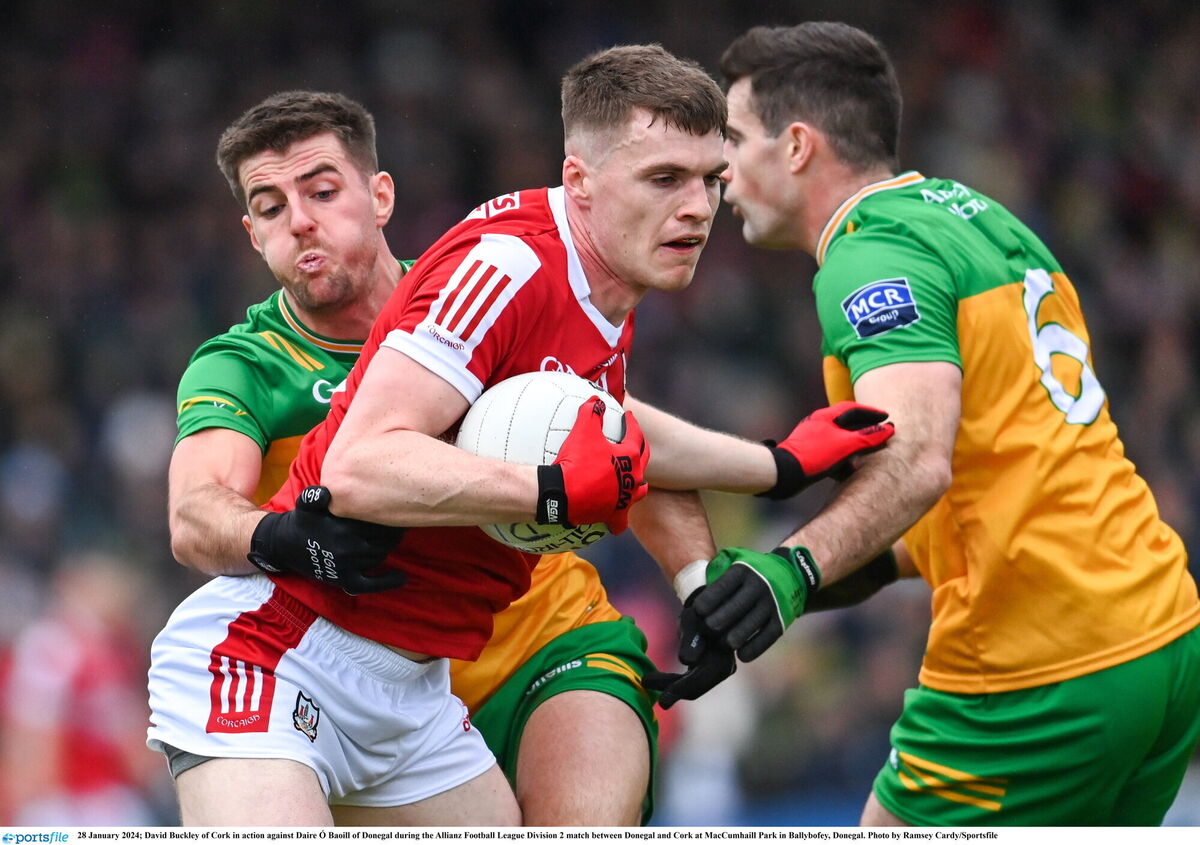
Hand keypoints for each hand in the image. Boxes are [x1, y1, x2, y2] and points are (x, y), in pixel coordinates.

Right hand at [248, 486, 407, 595]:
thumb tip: (326, 494)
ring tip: (399, 537)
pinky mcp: (343, 580)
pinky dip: (387, 582)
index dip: (391, 514)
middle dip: (395, 532)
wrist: (284, 545)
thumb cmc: (302, 520)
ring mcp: (346, 565)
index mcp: (341, 526)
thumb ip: (315, 496)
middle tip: (403, 522)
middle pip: (383, 539)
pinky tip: (402, 577)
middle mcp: (346, 546)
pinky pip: (370, 584)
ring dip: (389, 548)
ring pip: (379, 556)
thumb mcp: (305, 503)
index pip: (376, 520)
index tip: (400, 507)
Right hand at [536, 397, 648, 532]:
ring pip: (639, 491)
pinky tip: (617, 515)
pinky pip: (621, 519)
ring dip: (638, 483)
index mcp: (630, 456)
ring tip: (635, 479)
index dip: (632, 423)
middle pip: (643, 461)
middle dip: (642, 448)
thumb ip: (591, 412)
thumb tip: (596, 399)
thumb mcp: (583, 430)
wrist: (562, 494)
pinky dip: (620, 517)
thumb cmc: (575, 461)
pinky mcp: (614, 516)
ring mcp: (625, 499)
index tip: (628, 417)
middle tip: (636, 442)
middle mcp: (633, 478)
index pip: (636, 435)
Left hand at [641, 590, 735, 707]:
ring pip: (694, 687)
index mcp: (722, 656)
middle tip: (645, 684)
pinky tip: (662, 679)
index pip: (698, 679)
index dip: (676, 688)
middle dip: (671, 690)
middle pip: (696, 687)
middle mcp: (725, 667)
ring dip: (673, 687)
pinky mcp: (712, 671)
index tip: (650, 683)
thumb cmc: (699, 611)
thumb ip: (690, 640)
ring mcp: (720, 670)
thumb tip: (686, 661)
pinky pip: (694, 682)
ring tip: (648, 681)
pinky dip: (678, 683)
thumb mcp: (693, 621)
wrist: (710, 607)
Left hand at [692, 546, 821, 661]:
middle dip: (715, 624)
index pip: (721, 588)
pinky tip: (741, 655)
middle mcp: (759, 585)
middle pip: (733, 609)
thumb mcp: (736, 563)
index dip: (706, 602)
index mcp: (743, 571)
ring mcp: (772, 602)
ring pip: (748, 626)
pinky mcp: (782, 619)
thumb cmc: (751, 572)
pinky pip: (766, 638)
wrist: (792, 572)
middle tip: (707, 631)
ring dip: (731, 640)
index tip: (697, 612)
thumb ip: (717, 575)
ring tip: (721, 644)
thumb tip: (695, 601)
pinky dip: (753, 649)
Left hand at [758, 401, 893, 498]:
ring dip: (855, 448)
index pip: (853, 409)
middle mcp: (819, 425)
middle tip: (881, 434)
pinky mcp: (810, 455)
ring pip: (840, 441)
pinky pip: (832, 454)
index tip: (886, 417)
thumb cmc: (813, 455)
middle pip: (847, 424)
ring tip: (870, 456)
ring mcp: (813, 440)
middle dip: (865, 430)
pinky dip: (843, 461)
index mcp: (826, 417)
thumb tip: (888, 430)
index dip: (871, 412)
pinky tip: (851, 471)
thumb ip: (867, 437)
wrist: (783, 473)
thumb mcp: (844, 446)